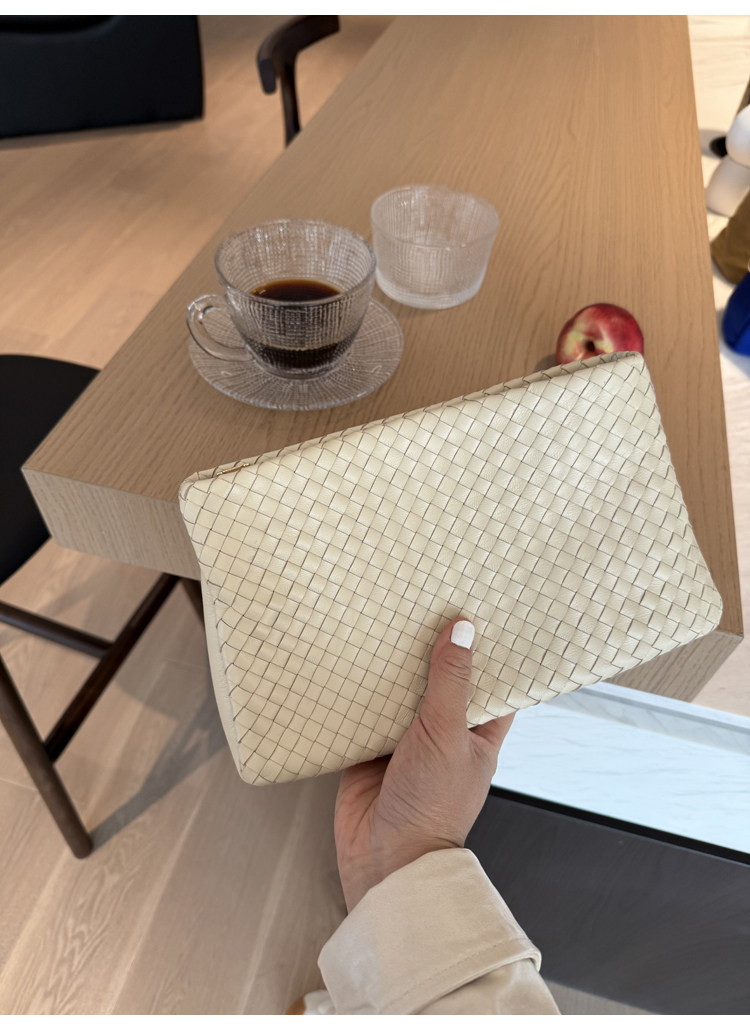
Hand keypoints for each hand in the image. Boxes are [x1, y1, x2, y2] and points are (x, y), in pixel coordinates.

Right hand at [334, 618, 514, 911]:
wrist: (383, 857)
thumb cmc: (432, 806)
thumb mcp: (447, 734)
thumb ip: (450, 682)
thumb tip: (462, 630)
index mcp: (478, 733)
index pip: (490, 683)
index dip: (488, 651)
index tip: (482, 613)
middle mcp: (443, 733)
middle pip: (441, 681)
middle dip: (432, 650)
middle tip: (426, 602)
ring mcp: (405, 741)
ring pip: (401, 693)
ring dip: (394, 667)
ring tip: (388, 619)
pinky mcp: (369, 748)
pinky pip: (364, 711)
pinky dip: (358, 690)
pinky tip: (351, 659)